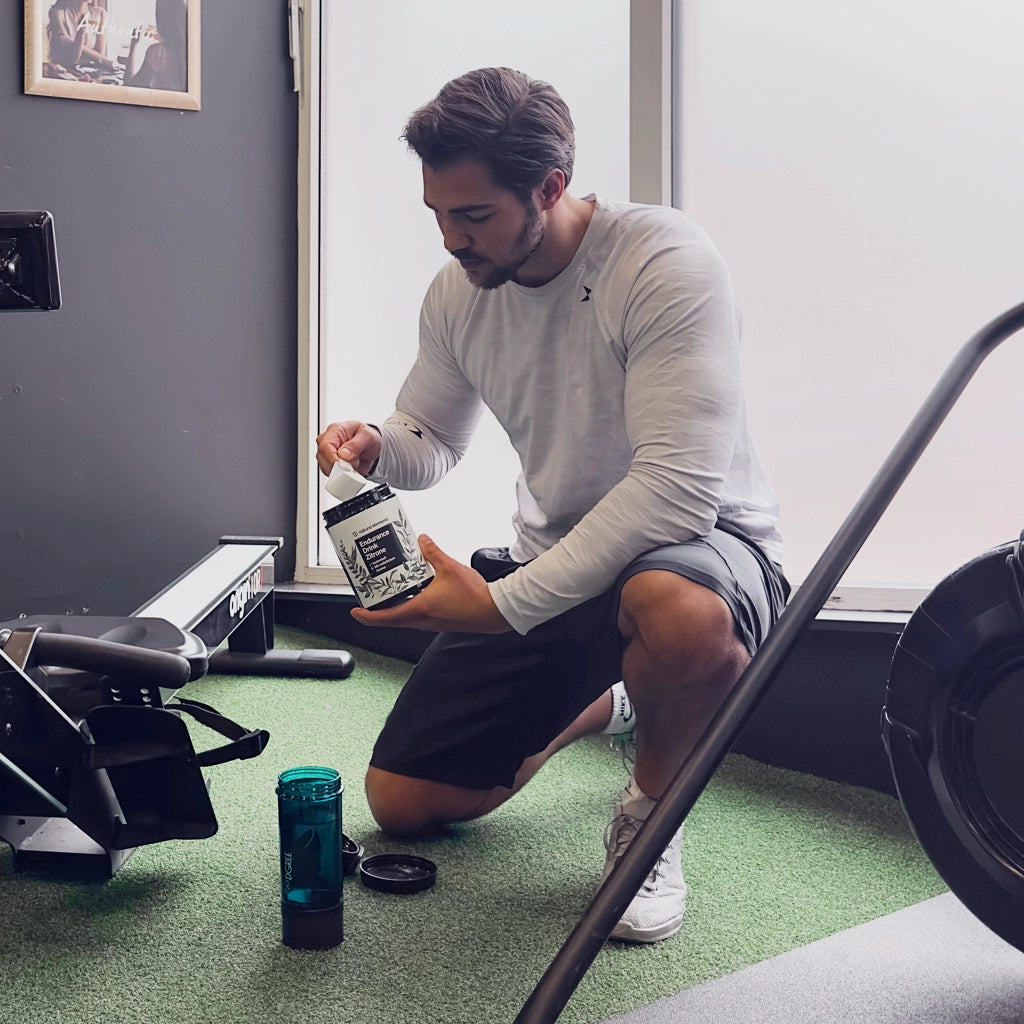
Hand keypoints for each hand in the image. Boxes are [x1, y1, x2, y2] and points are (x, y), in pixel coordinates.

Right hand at [316, 420, 380, 475]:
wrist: (370, 447)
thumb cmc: (367, 438)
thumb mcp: (368, 437)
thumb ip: (356, 445)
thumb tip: (343, 454)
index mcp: (334, 430)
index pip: (325, 446)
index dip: (333, 459)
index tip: (344, 467)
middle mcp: (326, 441)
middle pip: (323, 459)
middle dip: (339, 467)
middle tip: (354, 465)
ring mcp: (326, 454)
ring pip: (326, 468)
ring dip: (341, 472)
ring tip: (355, 464)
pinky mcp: (328, 464)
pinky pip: (331, 474)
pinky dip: (342, 476)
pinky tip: (351, 469)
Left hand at [351, 535, 510, 633]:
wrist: (494, 610)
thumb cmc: (475, 596)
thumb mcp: (450, 567)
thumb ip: (433, 552)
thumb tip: (421, 539)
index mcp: (419, 609)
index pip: (384, 617)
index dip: (365, 615)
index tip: (355, 609)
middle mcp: (422, 620)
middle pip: (390, 620)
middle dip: (375, 611)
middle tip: (367, 597)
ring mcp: (430, 623)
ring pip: (403, 619)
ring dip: (392, 608)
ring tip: (388, 591)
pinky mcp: (439, 621)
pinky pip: (416, 616)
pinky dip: (408, 606)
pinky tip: (414, 591)